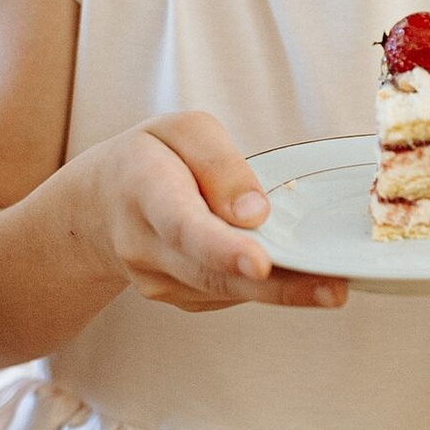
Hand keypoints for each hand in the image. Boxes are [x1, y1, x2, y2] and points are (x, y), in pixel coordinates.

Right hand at [88, 113, 346, 313]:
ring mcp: (159, 282)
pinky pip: (228, 294)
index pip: (183, 224)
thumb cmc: (150, 158)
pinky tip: (294, 275)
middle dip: (276, 286)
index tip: (259, 263)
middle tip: (333, 289)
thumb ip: (220, 164)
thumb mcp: (181, 131)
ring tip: (332, 286)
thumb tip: (256, 213)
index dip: (221, 248)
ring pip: (226, 291)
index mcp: (144, 190)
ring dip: (283, 292)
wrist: (97, 208)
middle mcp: (146, 246)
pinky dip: (265, 288)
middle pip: (213, 273)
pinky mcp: (180, 299)